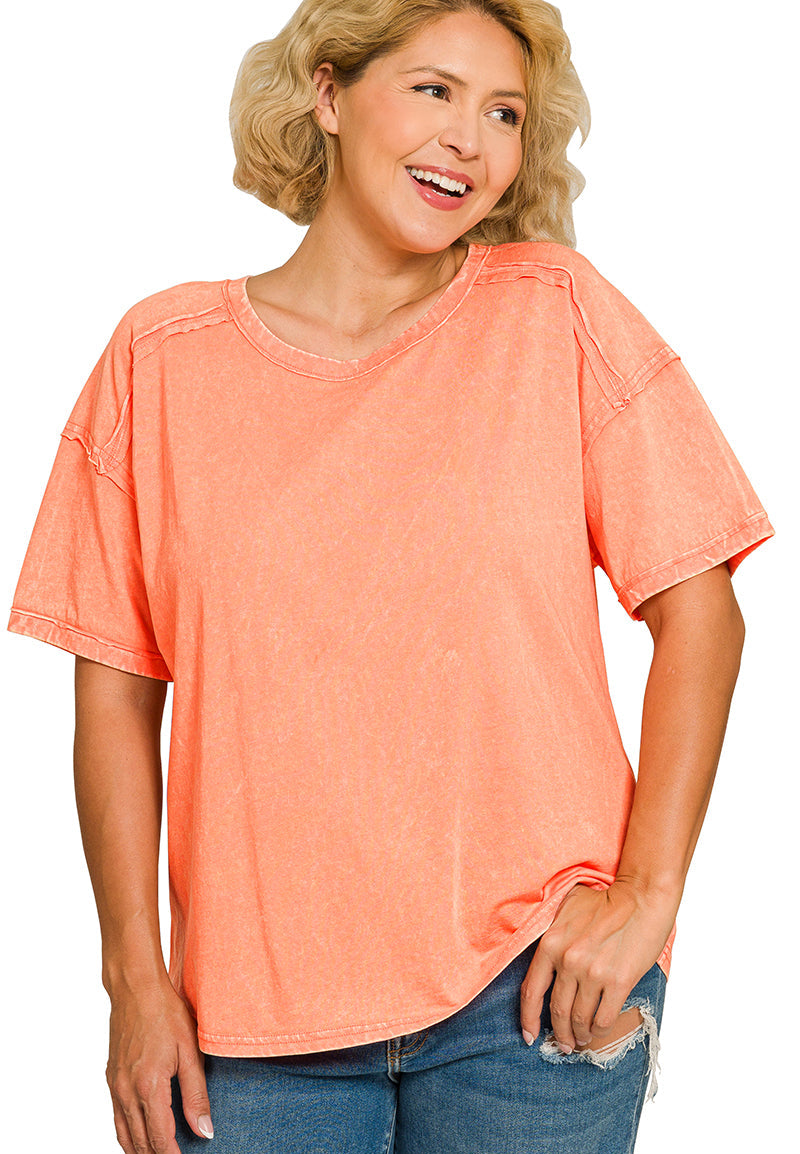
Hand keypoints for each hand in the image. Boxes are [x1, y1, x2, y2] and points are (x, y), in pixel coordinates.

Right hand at [106, 978, 212, 1152]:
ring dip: (140, 1151)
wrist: (136, 989)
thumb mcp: (190, 1052)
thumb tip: (205, 1131)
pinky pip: (116, 1118)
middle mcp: (126, 1091)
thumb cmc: (166, 1013)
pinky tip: (139, 1139)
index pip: (159, 1138)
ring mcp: (115, 1086)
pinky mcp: (111, 1079)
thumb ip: (196, 1094)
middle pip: (140, 1143)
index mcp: (148, 1086)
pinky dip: (127, 1136)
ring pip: (124, 1135)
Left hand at [520, 879, 676, 1052]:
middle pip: (557, 1010)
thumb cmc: (606, 901)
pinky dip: (600, 1030)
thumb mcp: (567, 908)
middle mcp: (568, 960)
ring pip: (580, 1018)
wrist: (641, 897)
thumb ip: (552, 933)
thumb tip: (544, 957)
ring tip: (582, 1040)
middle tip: (564, 1044)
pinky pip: (604, 1018)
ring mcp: (593, 972)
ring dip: (580, 1035)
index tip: (529, 1035)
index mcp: (551, 943)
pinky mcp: (618, 981)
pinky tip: (599, 1030)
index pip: (531, 990)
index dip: (528, 1018)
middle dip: (559, 1033)